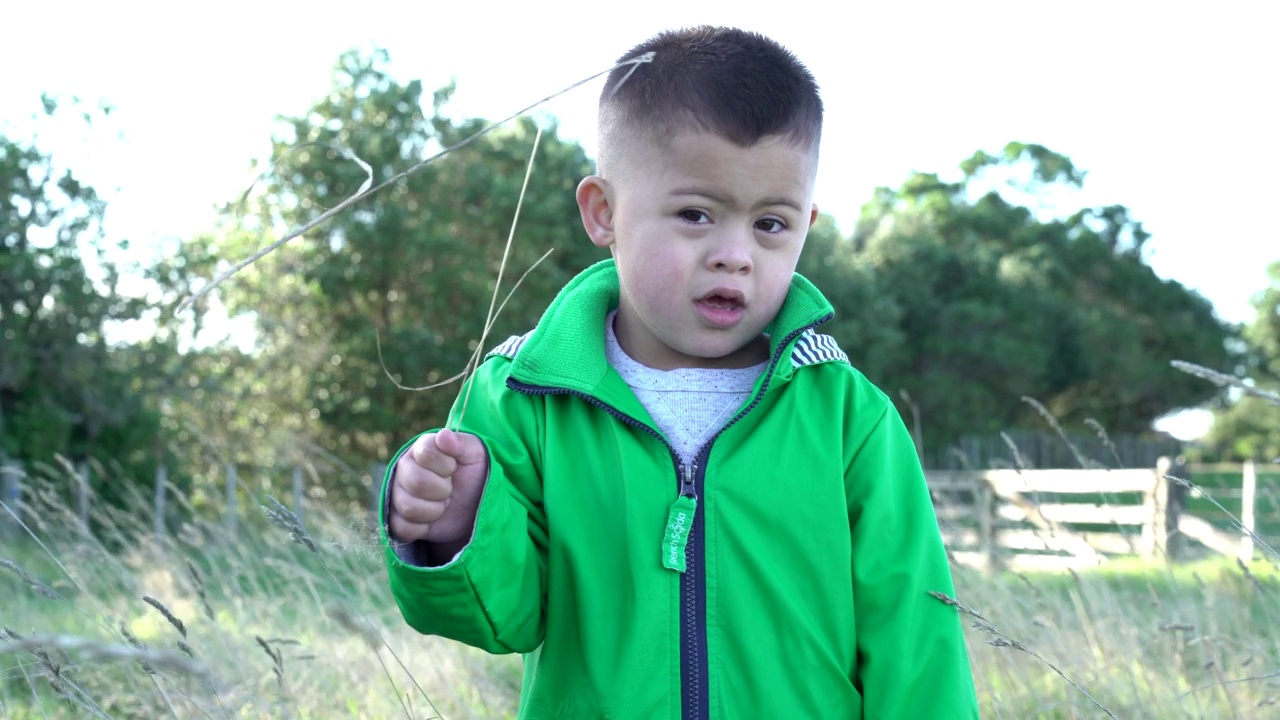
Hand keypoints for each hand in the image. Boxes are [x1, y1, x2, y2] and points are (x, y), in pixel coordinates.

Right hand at [388, 428, 488, 544]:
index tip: (454, 467)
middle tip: (450, 489)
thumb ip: (461, 443)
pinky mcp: (397, 519)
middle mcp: (405, 469)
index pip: (426, 453)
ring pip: (409, 507)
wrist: (473, 507)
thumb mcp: (476, 454)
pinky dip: (423, 527)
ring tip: (443, 504)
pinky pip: (402, 528)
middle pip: (416, 482)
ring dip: (435, 511)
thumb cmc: (474, 475)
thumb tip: (444, 436)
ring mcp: (397, 495)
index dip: (446, 465)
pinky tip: (432, 520)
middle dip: (442, 490)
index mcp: (421, 449)